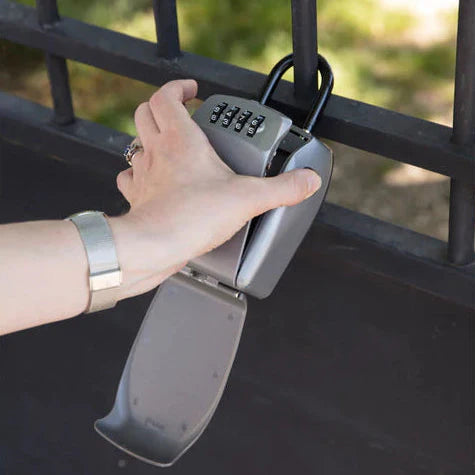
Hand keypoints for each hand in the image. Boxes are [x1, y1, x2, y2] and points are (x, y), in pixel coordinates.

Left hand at [110, 79, 320, 299]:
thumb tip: (307, 180)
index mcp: (181, 139)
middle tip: (180, 112)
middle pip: (145, 112)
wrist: (154, 246)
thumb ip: (282, 188)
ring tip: (167, 143)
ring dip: (148, 136)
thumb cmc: (192, 217)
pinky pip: (130, 176)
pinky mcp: (137, 197)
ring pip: (135, 141)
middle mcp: (156, 151)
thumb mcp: (248, 198)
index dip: (177, 87)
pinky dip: (139, 172)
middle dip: (161, 106)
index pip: (166, 96)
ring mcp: (143, 173)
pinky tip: (154, 179)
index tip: (192, 89)